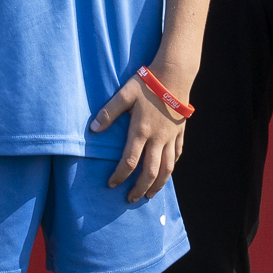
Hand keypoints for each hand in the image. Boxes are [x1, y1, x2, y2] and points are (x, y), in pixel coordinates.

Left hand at [90, 72, 188, 202]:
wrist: (174, 74)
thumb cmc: (147, 83)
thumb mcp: (124, 94)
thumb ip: (108, 112)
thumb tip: (93, 130)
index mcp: (141, 131)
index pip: (129, 162)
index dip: (119, 176)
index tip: (112, 184)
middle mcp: (157, 138)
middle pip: (150, 171)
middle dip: (140, 188)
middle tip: (131, 198)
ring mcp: (170, 136)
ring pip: (167, 168)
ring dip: (158, 185)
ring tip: (149, 195)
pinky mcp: (180, 132)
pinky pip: (177, 154)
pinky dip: (171, 166)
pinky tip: (167, 172)